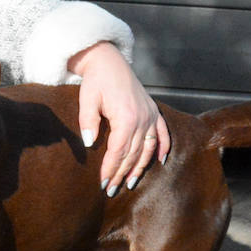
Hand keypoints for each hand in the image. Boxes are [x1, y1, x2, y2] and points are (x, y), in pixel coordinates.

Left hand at [69, 42, 169, 194]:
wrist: (108, 60)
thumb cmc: (95, 80)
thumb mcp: (87, 99)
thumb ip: (87, 122)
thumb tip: (88, 143)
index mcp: (126, 117)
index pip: (119, 151)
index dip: (111, 168)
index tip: (103, 183)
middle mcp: (143, 118)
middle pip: (133, 153)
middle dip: (121, 173)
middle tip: (112, 190)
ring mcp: (150, 114)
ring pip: (148, 148)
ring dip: (140, 167)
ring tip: (130, 183)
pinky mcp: (154, 110)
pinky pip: (162, 133)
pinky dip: (163, 147)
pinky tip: (160, 161)